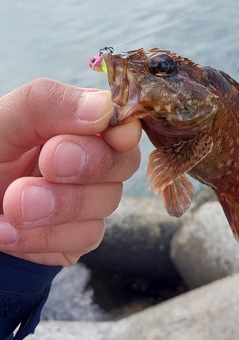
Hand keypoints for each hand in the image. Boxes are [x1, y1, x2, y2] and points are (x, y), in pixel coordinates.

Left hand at [0, 78, 140, 265]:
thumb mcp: (2, 122)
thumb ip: (46, 104)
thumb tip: (103, 108)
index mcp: (76, 122)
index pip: (121, 120)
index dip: (125, 129)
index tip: (116, 136)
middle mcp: (91, 159)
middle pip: (125, 161)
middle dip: (91, 163)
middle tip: (48, 163)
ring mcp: (89, 199)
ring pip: (108, 200)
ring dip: (59, 204)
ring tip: (12, 204)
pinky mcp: (79, 235)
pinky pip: (87, 235)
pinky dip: (44, 235)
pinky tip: (8, 230)